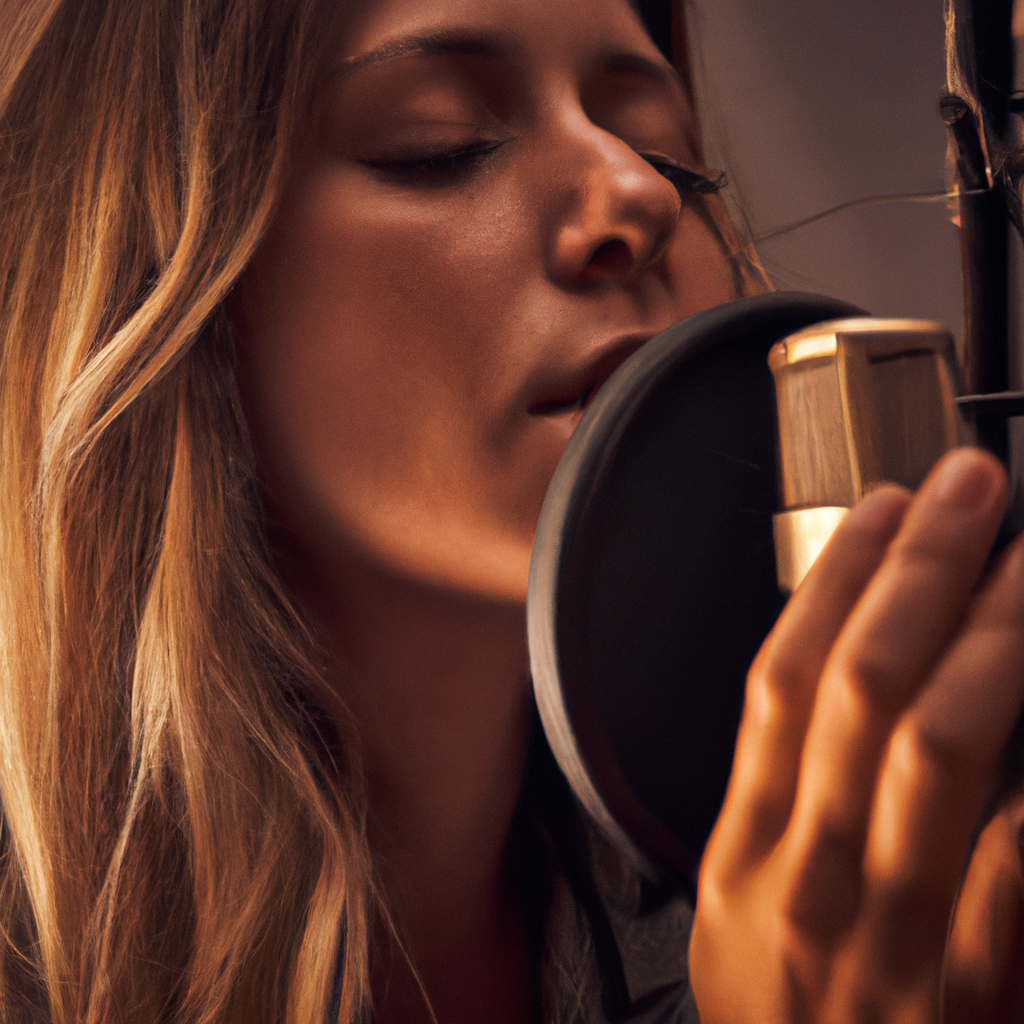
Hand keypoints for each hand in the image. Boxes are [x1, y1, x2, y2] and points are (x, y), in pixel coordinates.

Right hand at [689, 447, 1023, 1023]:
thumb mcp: (740, 917)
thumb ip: (780, 813)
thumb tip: (840, 691)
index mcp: (741, 858)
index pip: (780, 684)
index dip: (833, 582)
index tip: (882, 510)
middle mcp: (804, 881)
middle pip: (859, 689)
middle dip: (919, 572)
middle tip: (967, 490)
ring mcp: (882, 938)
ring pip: (937, 750)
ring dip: (990, 637)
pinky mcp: (963, 996)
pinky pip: (1010, 874)